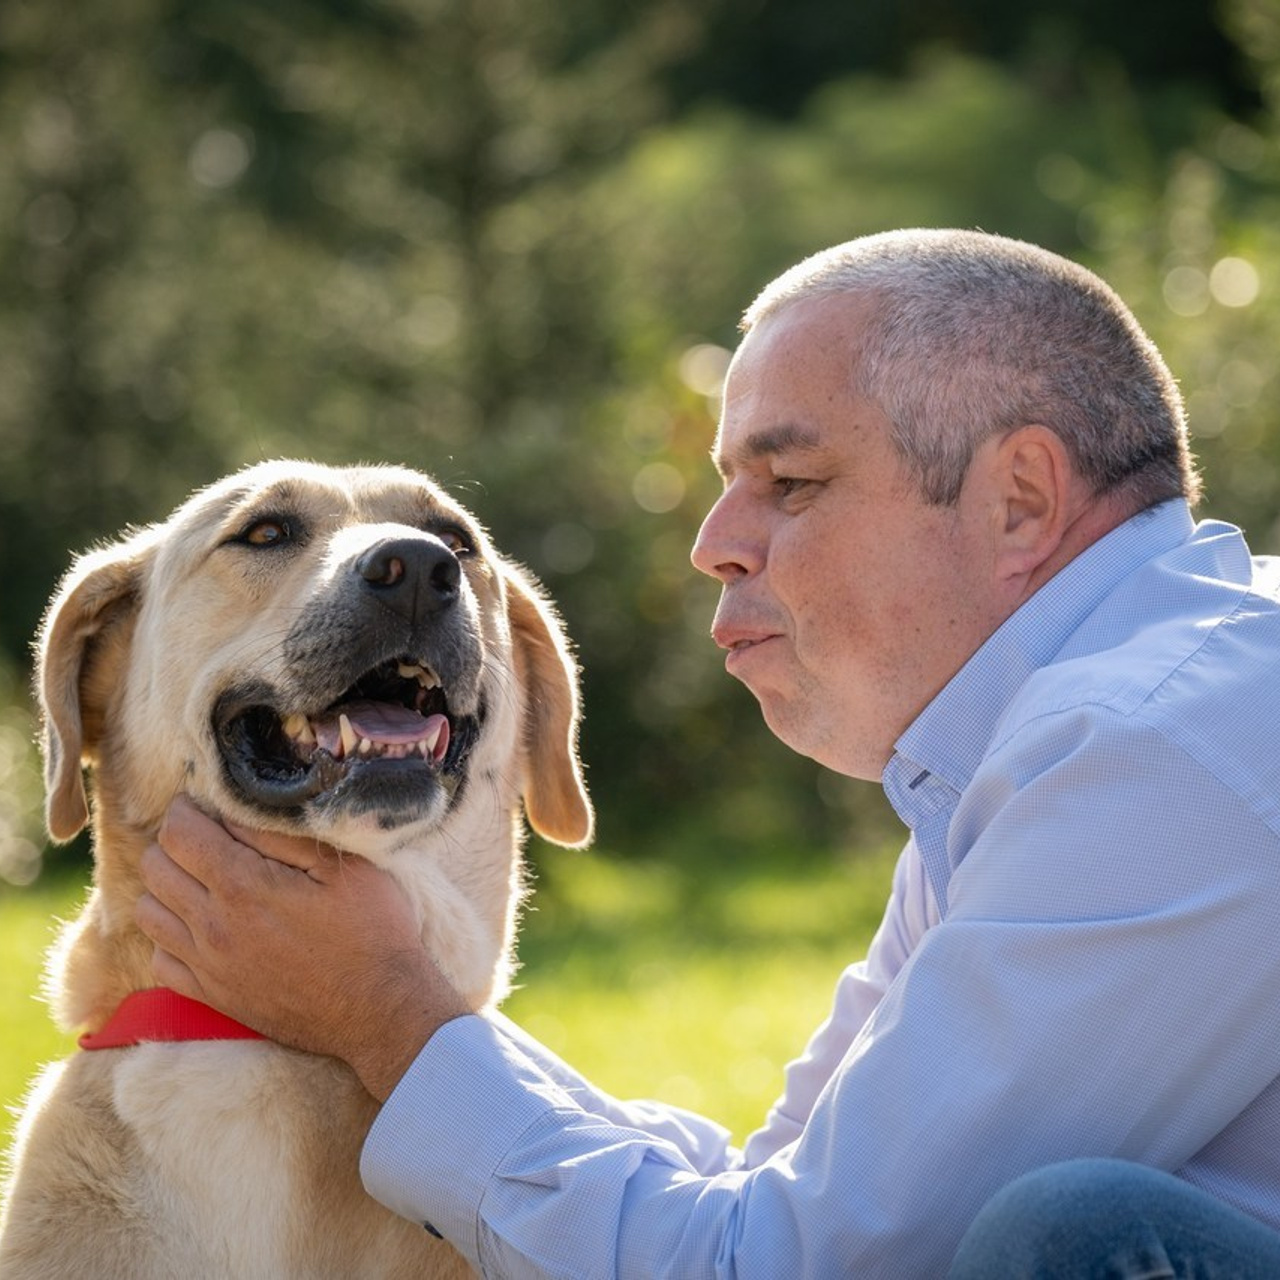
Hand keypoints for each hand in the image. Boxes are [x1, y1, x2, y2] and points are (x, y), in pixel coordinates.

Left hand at [135, 795, 470, 1099]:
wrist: (378, 1010)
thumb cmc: (372, 930)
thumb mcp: (342, 867)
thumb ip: (282, 835)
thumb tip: (234, 811)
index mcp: (243, 886)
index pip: (179, 833)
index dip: (186, 808)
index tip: (206, 803)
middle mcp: (213, 925)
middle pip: (155, 867)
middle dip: (175, 841)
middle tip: (209, 836)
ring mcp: (208, 965)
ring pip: (148, 912)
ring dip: (167, 886)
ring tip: (203, 878)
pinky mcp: (212, 996)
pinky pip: (161, 960)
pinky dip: (170, 935)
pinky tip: (204, 925)